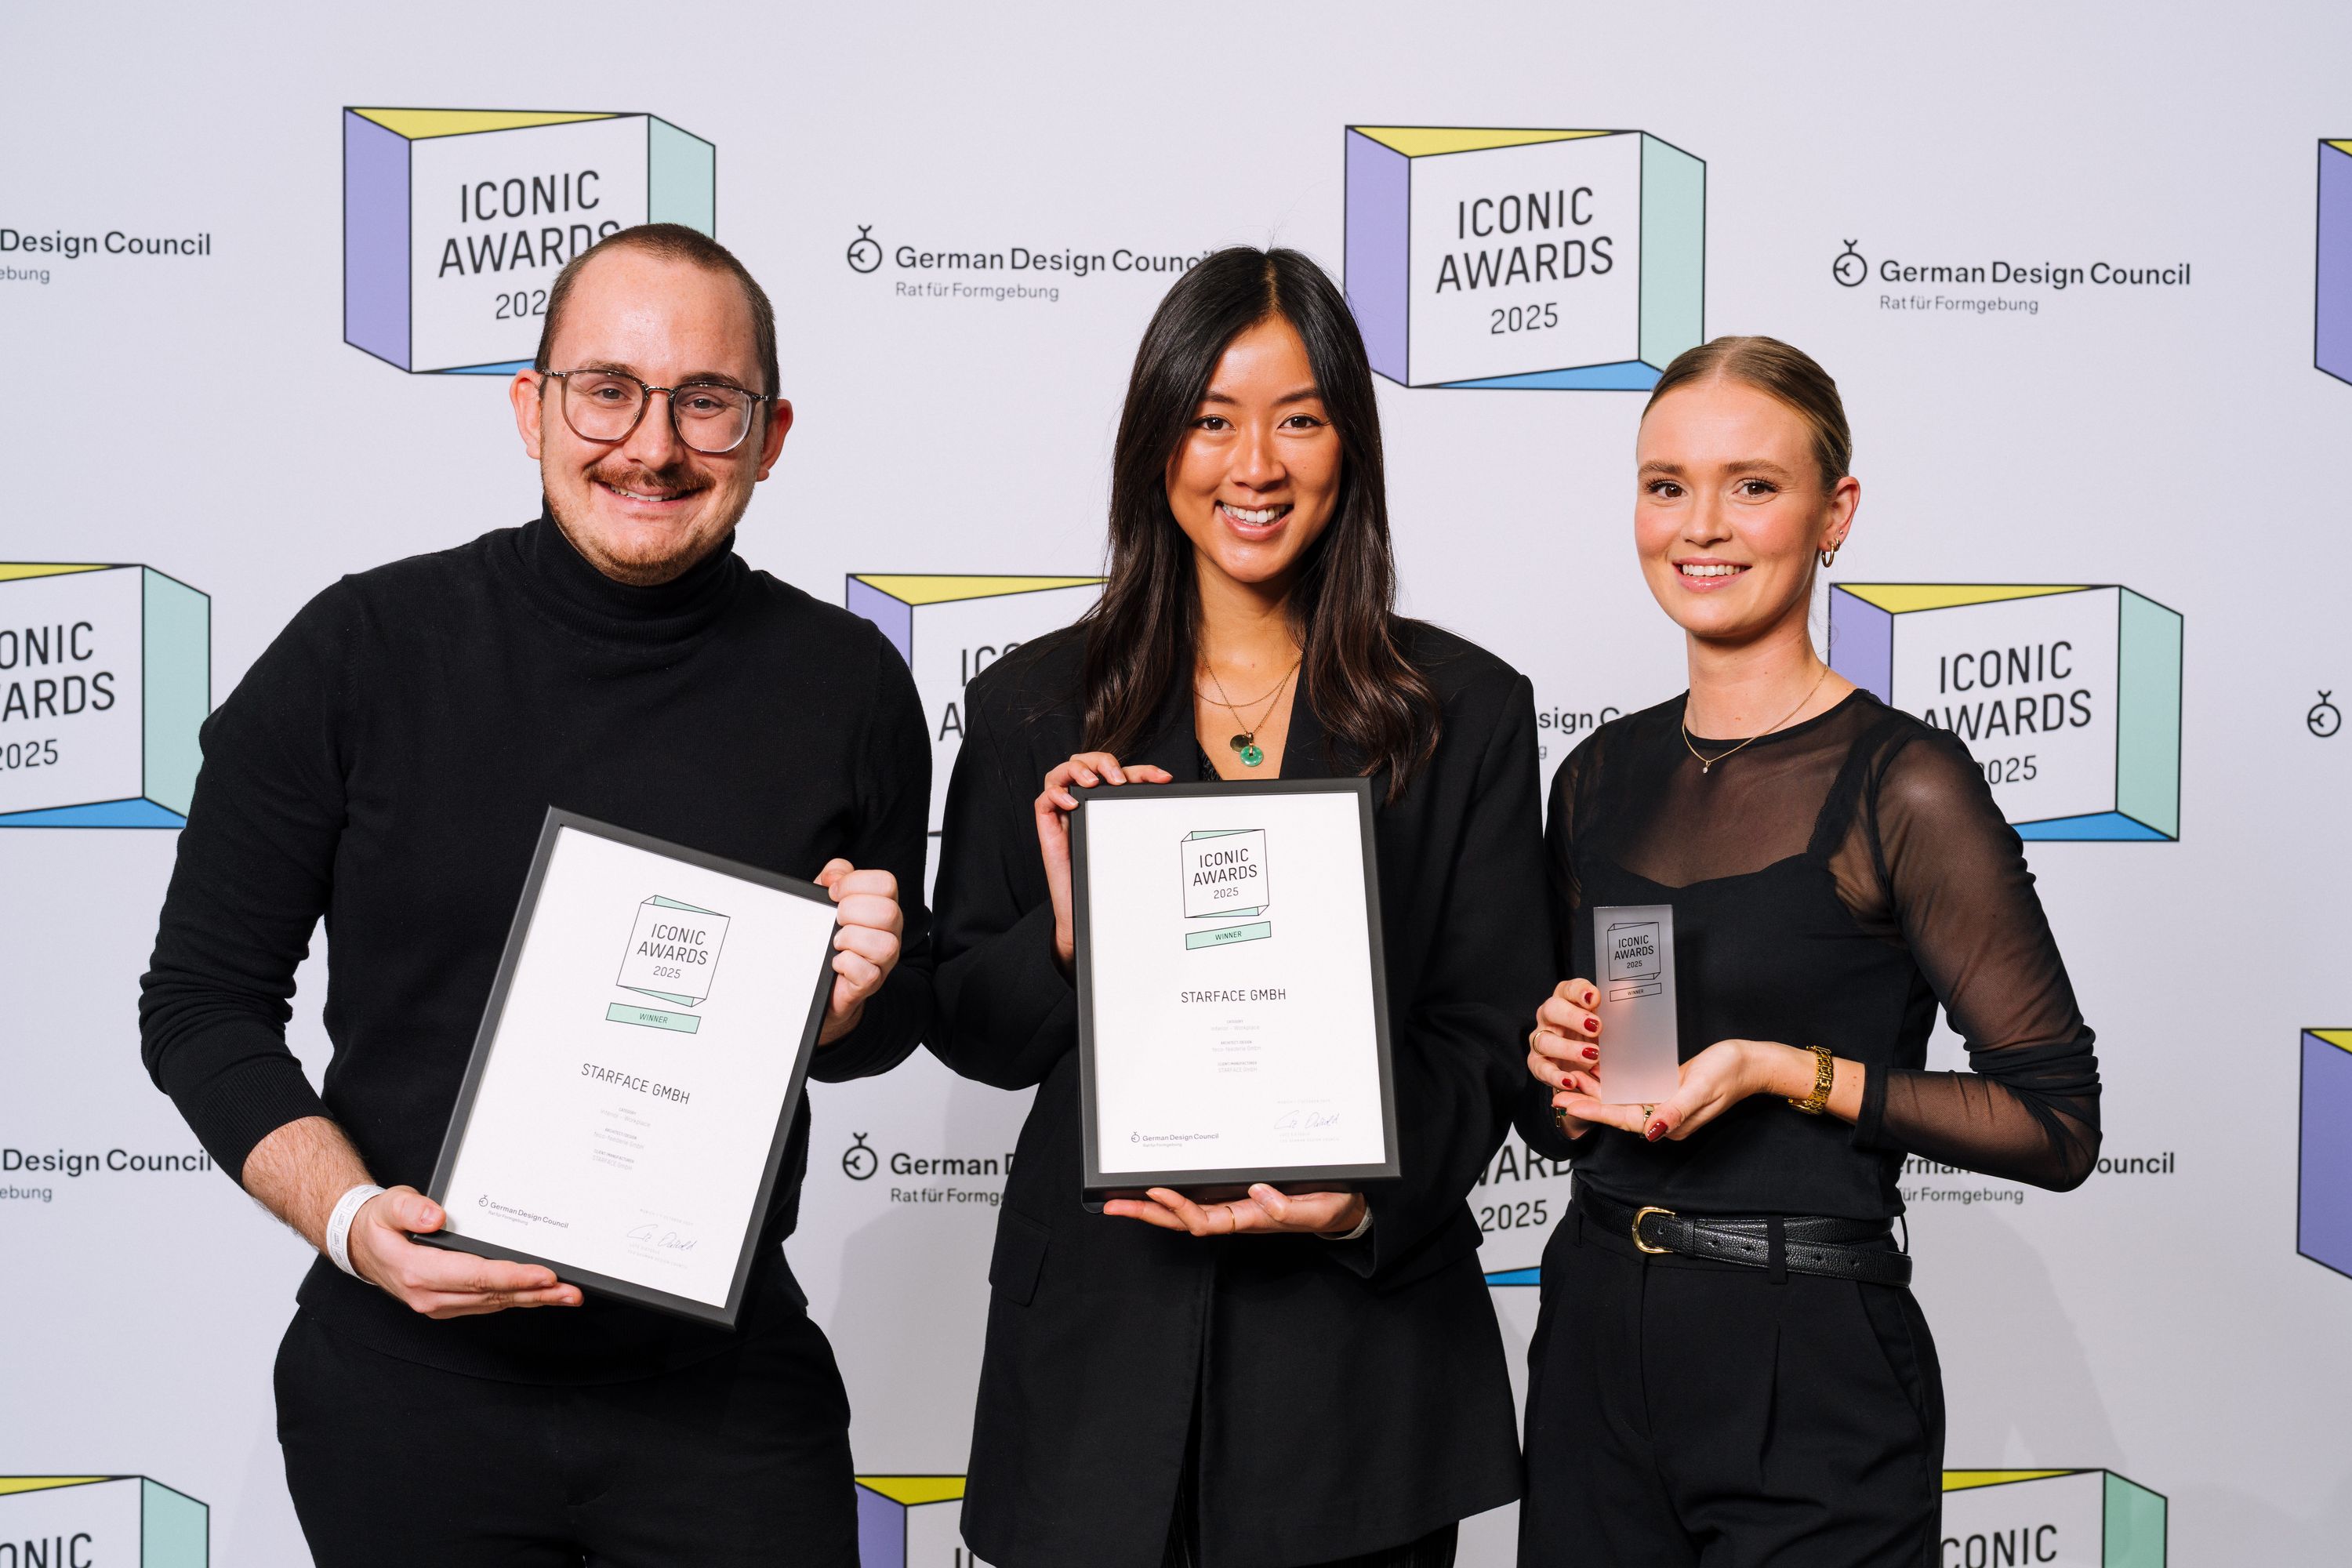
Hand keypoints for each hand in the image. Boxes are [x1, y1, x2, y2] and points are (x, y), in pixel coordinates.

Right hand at [346, 1186, 582, 1317]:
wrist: (362, 1246)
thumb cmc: (380, 1224)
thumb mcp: (387, 1206)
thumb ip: (409, 1209)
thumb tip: (437, 1216)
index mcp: (417, 1272)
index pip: (475, 1276)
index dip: (513, 1277)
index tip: (545, 1275)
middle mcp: (429, 1295)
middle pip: (492, 1295)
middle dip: (535, 1293)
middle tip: (572, 1291)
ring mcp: (439, 1304)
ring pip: (494, 1304)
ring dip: (532, 1300)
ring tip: (567, 1295)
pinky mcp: (449, 1304)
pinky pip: (488, 1304)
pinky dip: (517, 1300)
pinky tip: (541, 1296)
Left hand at [814, 859, 903, 1043]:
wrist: (821, 976)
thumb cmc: (828, 935)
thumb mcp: (826, 898)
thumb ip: (833, 876)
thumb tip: (834, 876)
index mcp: (882, 905)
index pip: (886, 883)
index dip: (856, 883)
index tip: (833, 893)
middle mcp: (890, 931)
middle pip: (889, 912)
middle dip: (852, 911)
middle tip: (835, 919)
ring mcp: (885, 959)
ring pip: (884, 945)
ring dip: (851, 939)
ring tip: (836, 942)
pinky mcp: (872, 982)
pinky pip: (868, 973)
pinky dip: (846, 964)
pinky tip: (836, 961)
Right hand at [1035, 752, 1173, 969]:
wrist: (1083, 908)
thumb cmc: (1104, 876)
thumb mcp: (1130, 846)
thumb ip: (1141, 825)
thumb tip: (1170, 809)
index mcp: (1105, 802)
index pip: (1122, 774)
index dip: (1142, 770)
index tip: (1163, 779)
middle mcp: (1084, 802)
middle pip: (1087, 761)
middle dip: (1104, 761)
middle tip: (1119, 779)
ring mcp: (1064, 812)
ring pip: (1062, 771)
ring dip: (1079, 769)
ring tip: (1093, 783)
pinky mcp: (1048, 825)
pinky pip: (1044, 798)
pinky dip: (1056, 793)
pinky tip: (1072, 803)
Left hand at [1104, 1184, 1367, 1237]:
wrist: (1343, 1208)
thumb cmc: (1329, 1208)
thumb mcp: (1316, 1210)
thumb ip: (1288, 1208)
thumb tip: (1258, 1192)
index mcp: (1251, 1219)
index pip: (1205, 1220)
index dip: (1179, 1208)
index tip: (1156, 1190)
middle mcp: (1236, 1215)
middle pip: (1183, 1220)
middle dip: (1148, 1213)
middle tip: (1113, 1206)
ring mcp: (1235, 1207)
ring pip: (1186, 1211)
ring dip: (1153, 1207)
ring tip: (1121, 1200)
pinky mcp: (1238, 1196)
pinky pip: (1199, 1199)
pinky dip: (1174, 1196)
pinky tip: (1157, 1188)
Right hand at [1528, 978, 1603, 1138]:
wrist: (1587, 1065)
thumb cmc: (1598, 1037)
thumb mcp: (1610, 1023)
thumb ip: (1617, 1010)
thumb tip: (1630, 997)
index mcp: (1566, 1001)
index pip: (1568, 989)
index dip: (1580, 991)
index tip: (1595, 998)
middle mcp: (1549, 1017)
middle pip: (1553, 1009)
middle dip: (1573, 1017)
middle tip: (1596, 1027)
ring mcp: (1541, 1040)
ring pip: (1545, 1040)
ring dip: (1568, 1048)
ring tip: (1592, 1055)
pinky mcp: (1538, 1063)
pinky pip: (1541, 1068)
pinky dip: (1555, 1076)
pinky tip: (1571, 1081)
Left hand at [1551, 1038, 1805, 1142]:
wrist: (1752, 1062)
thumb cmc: (1729, 1072)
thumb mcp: (1702, 1089)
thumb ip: (1676, 1110)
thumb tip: (1650, 1131)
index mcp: (1669, 1123)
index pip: (1624, 1119)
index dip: (1594, 1111)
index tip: (1567, 1105)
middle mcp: (1664, 1118)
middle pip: (1617, 1112)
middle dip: (1587, 1103)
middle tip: (1555, 1095)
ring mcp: (1665, 1104)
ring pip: (1623, 1101)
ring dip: (1597, 1093)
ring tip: (1568, 1083)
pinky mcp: (1668, 1089)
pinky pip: (1635, 1090)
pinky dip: (1614, 1083)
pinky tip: (1598, 1073)